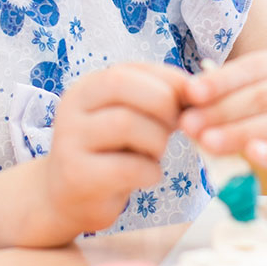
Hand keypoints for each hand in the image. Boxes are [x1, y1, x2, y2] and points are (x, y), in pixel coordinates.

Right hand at [40, 63, 185, 235]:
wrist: (68, 197)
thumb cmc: (110, 153)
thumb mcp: (127, 118)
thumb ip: (155, 99)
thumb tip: (198, 89)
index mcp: (86, 89)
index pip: (128, 68)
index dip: (166, 80)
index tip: (190, 100)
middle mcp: (71, 108)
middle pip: (122, 85)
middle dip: (162, 105)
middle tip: (173, 128)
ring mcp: (70, 141)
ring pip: (125, 123)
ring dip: (156, 140)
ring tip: (154, 154)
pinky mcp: (78, 175)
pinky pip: (128, 167)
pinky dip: (150, 172)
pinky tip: (146, 176)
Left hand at [180, 50, 266, 196]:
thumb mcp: (258, 94)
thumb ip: (227, 93)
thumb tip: (186, 98)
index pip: (253, 68)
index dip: (220, 80)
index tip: (190, 93)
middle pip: (262, 97)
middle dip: (220, 110)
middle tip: (188, 123)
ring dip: (238, 133)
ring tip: (206, 141)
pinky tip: (251, 154)